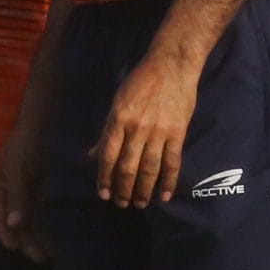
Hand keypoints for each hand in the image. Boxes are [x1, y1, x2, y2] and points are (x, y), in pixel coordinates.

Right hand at [0, 119, 49, 261]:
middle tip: (41, 259)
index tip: (15, 248)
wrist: (42, 124)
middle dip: (28, 240)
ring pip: (32, 219)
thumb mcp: (18, 170)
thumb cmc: (24, 144)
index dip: (5, 232)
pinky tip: (58, 236)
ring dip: (40, 236)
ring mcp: (26, 192)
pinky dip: (49, 223)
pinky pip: (44, 211)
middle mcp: (11, 194)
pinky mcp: (42, 189)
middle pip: (17, 222)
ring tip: (52, 255)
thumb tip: (15, 224)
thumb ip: (17, 197)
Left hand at [91, 47, 199, 208]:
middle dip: (123, 188)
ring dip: (144, 189)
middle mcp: (136, 128)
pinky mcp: (177, 132)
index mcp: (118, 120)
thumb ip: (106, 132)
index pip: (108, 156)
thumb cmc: (140, 82)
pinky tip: (165, 195)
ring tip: (139, 203)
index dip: (104, 177)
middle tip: (121, 204)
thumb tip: (92, 155)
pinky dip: (169, 180)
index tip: (103, 193)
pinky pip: (172, 161)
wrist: (171, 65)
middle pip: (128, 166)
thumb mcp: (116, 103)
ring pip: (149, 168)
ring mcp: (158, 131)